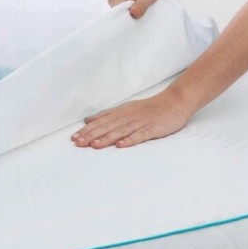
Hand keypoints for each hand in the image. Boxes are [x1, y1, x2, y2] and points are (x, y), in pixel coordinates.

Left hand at [70, 89, 191, 148]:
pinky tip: (121, 146)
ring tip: (94, 145)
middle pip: (107, 127)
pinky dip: (130, 140)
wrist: (173, 102)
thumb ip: (105, 115)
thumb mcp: (124, 109)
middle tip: (78, 143)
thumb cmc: (147, 108)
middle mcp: (127, 117)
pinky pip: (140, 135)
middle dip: (91, 135)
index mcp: (119, 113)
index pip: (100, 122)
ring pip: (120, 131)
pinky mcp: (152, 128)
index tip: (73, 138)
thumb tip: (87, 120)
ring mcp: (139, 122)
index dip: (87, 130)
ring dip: (107, 139)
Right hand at [108, 0, 166, 17]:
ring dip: (134, 13)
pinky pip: (127, 9)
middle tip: (143, 13)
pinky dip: (135, 9)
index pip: (116, 18)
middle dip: (131, 18)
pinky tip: (142, 5)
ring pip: (124, 13)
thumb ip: (140, 6)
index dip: (127, 22)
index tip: (137, 21)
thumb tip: (134, 15)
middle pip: (119, 17)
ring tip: (143, 7)